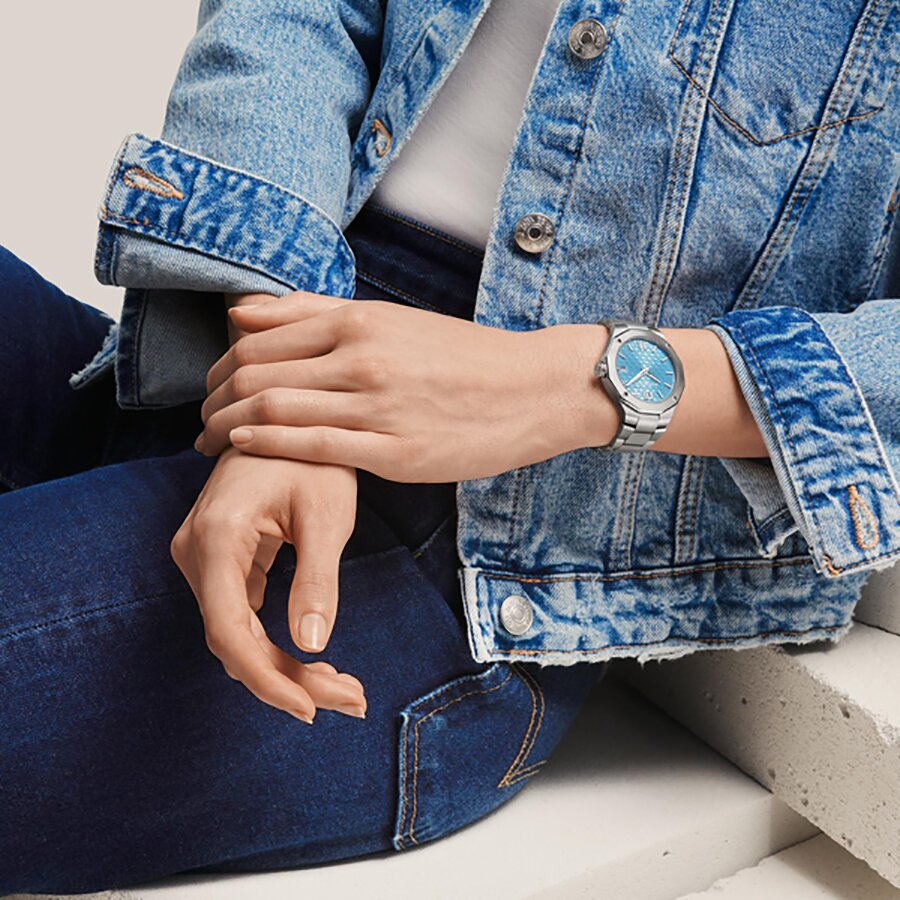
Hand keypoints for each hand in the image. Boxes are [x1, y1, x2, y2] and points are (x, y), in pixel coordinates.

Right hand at [170, 444, 364, 723]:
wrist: (289, 418)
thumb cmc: (314, 457)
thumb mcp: (327, 516)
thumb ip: (316, 580)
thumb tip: (312, 646)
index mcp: (217, 538)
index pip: (230, 633)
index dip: (269, 680)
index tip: (314, 708)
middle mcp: (195, 550)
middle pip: (234, 642)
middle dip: (290, 679)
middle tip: (352, 699)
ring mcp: (201, 555)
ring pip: (238, 634)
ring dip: (286, 667)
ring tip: (346, 688)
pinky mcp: (219, 559)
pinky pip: (242, 616)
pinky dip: (278, 643)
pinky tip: (320, 661)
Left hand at [194, 292, 615, 481]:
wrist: (534, 389)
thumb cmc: (464, 356)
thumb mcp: (393, 320)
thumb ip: (318, 313)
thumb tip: (246, 311)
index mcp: (361, 321)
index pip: (260, 338)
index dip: (221, 364)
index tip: (211, 384)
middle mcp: (363, 358)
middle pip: (257, 373)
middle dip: (213, 398)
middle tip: (198, 418)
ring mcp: (379, 406)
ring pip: (276, 409)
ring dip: (228, 425)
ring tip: (209, 440)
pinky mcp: (396, 451)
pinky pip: (314, 446)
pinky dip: (268, 443)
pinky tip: (243, 447)